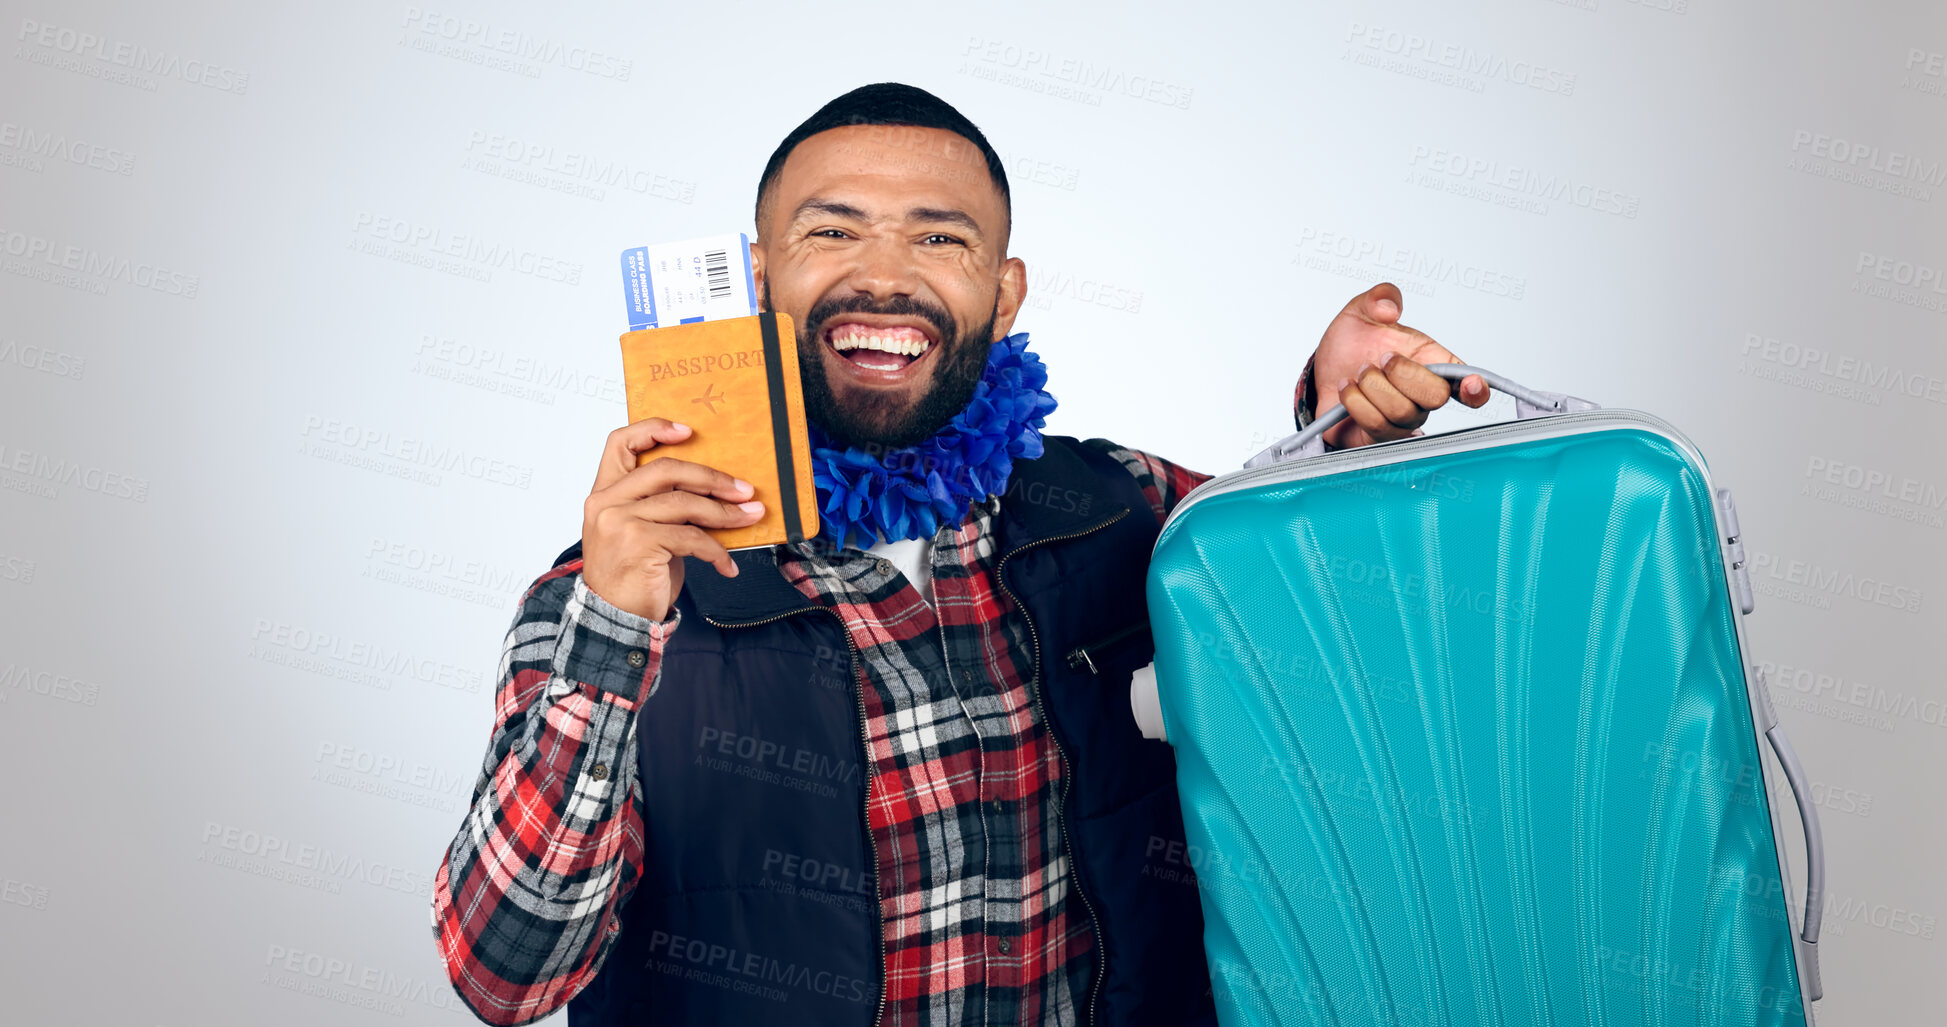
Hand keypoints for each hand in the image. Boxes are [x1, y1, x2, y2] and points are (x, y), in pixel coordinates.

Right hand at [580, 418, 765, 621]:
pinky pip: (692, 537)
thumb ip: (662, 504)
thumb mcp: (642, 531)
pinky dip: (716, 551)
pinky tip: (727, 565)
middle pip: (667, 469)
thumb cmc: (632, 575)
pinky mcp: (639, 543)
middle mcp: (606, 502)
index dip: (654, 429)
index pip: (620, 443)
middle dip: (712, 477)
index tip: (689, 432)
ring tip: (750, 518)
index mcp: (604, 492)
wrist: (614, 619)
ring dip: (725, 512)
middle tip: (744, 489)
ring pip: (685, 503)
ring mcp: (619, 521)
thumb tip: (714, 489)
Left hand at [1309, 283, 1489, 448]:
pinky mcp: (1378, 436)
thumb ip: (1380, 297)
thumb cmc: (1352, 345)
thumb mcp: (1361, 310)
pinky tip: (1348, 388)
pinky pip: (1375, 425)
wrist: (1322, 371)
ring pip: (1401, 412)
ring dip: (1373, 386)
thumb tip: (1389, 308)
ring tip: (1360, 372)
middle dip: (1403, 374)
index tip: (1472, 383)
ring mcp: (1403, 419)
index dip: (1475, 387)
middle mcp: (1422, 395)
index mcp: (1431, 363)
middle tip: (1380, 358)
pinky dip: (1355, 401)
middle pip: (1435, 398)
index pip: (1465, 381)